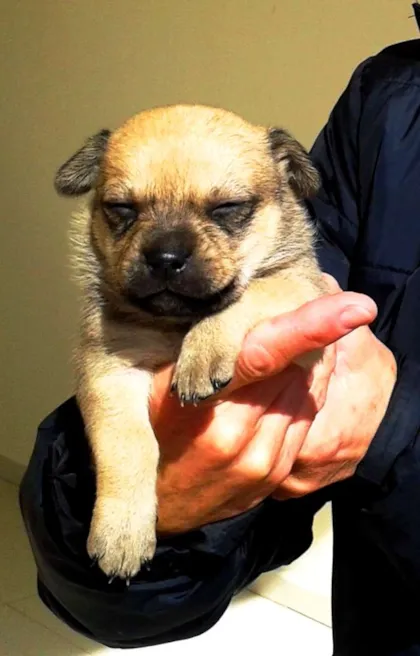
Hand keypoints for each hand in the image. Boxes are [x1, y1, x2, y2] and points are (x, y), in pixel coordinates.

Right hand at [150, 287, 379, 533]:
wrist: (155, 501)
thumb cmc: (151, 428)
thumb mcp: (159, 384)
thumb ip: (199, 351)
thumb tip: (242, 309)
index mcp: (205, 409)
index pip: (266, 356)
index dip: (312, 327)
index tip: (356, 307)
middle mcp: (240, 439)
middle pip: (297, 371)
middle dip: (308, 338)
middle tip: (304, 310)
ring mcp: (262, 464)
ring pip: (308, 397)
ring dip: (311, 366)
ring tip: (299, 344)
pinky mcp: (276, 478)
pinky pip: (307, 425)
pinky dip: (307, 396)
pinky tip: (295, 380)